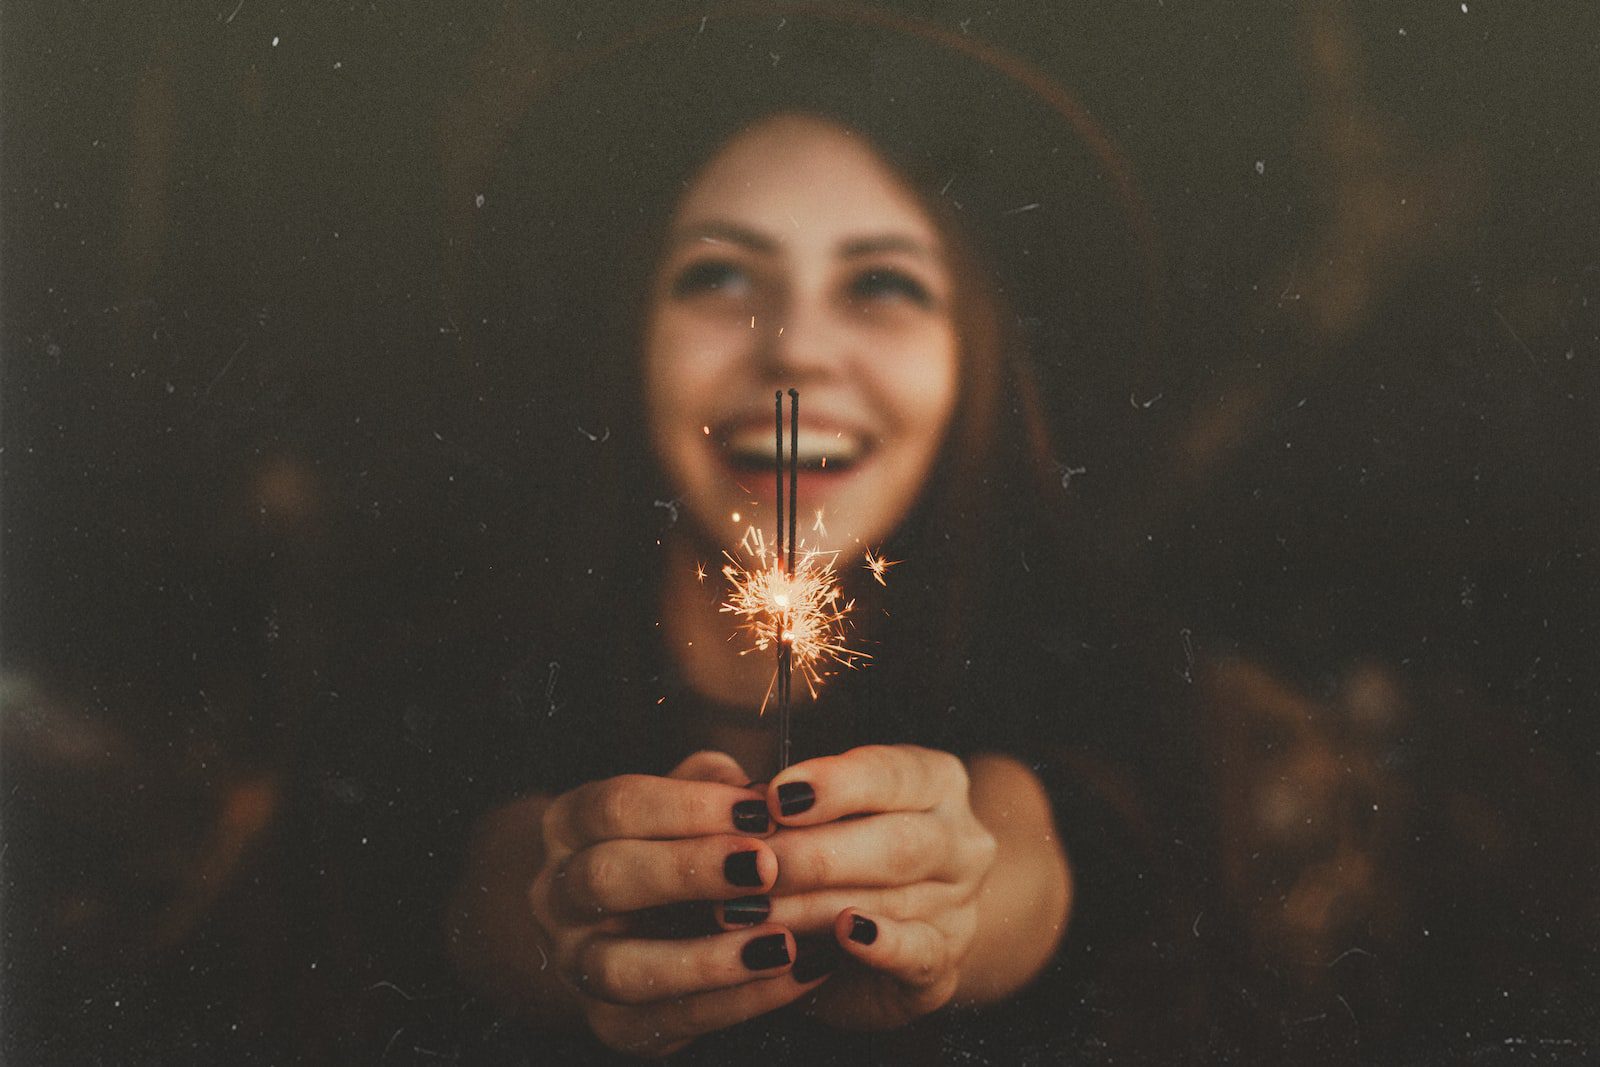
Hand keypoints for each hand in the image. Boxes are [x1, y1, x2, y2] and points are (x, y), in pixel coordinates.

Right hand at [526, 752, 828, 1055]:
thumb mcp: (686, 801)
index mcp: (571, 826)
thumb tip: (763, 792)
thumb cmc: (673, 844)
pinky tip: (794, 976)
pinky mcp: (611, 1024)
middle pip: (607, 878)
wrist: (633, 928)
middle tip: (766, 867)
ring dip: (706, 958)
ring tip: (782, 942)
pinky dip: (736, 1002)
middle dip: (690, 870)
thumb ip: (716, 786)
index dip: (687, 806)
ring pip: (621, 968)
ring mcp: (576, 965)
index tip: (760, 809)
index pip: (616, 806)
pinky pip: (666, 1021)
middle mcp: (558, 896)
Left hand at [757, 745, 998, 1029]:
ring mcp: (959, 906)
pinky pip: (918, 953)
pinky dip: (881, 943)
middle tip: (750, 865)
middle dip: (812, 854)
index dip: (834, 783)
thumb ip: (789, 801)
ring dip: (812, 907)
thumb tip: (737, 800)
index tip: (774, 796)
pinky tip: (844, 934)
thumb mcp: (823, 813)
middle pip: (894, 841)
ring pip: (890, 900)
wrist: (893, 935)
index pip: (892, 773)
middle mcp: (960, 840)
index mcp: (935, 783)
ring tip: (752, 911)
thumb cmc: (842, 852)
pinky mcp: (944, 965)